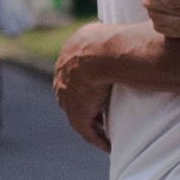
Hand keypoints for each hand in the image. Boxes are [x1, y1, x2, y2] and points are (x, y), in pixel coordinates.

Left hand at [47, 25, 129, 150]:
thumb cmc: (108, 39)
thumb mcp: (100, 33)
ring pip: (78, 114)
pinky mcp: (77, 113)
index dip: (85, 84)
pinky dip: (96, 138)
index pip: (72, 74)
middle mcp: (62, 76)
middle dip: (84, 104)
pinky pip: (87, 130)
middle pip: (70, 95)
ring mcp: (67, 96)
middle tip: (100, 113)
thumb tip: (117, 34)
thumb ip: (103, 38)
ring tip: (104, 133)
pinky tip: (107, 145)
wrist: (100, 53)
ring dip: (90, 123)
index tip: (98, 91)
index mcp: (67, 55)